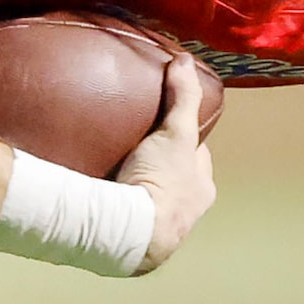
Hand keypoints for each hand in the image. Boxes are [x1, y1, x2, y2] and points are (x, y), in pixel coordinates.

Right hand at [117, 53, 217, 273]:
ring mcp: (160, 230)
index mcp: (201, 189)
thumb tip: (185, 61)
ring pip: (152, 200)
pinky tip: (102, 194)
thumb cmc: (161, 183)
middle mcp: (187, 212)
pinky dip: (119, 205)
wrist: (130, 233)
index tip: (166, 124)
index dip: (184, 138)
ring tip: (115, 167)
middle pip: (175, 179)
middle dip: (160, 164)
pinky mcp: (133, 242)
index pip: (196, 156)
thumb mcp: (176, 132)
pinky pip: (127, 216)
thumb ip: (182, 97)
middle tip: (136, 146)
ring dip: (138, 186)